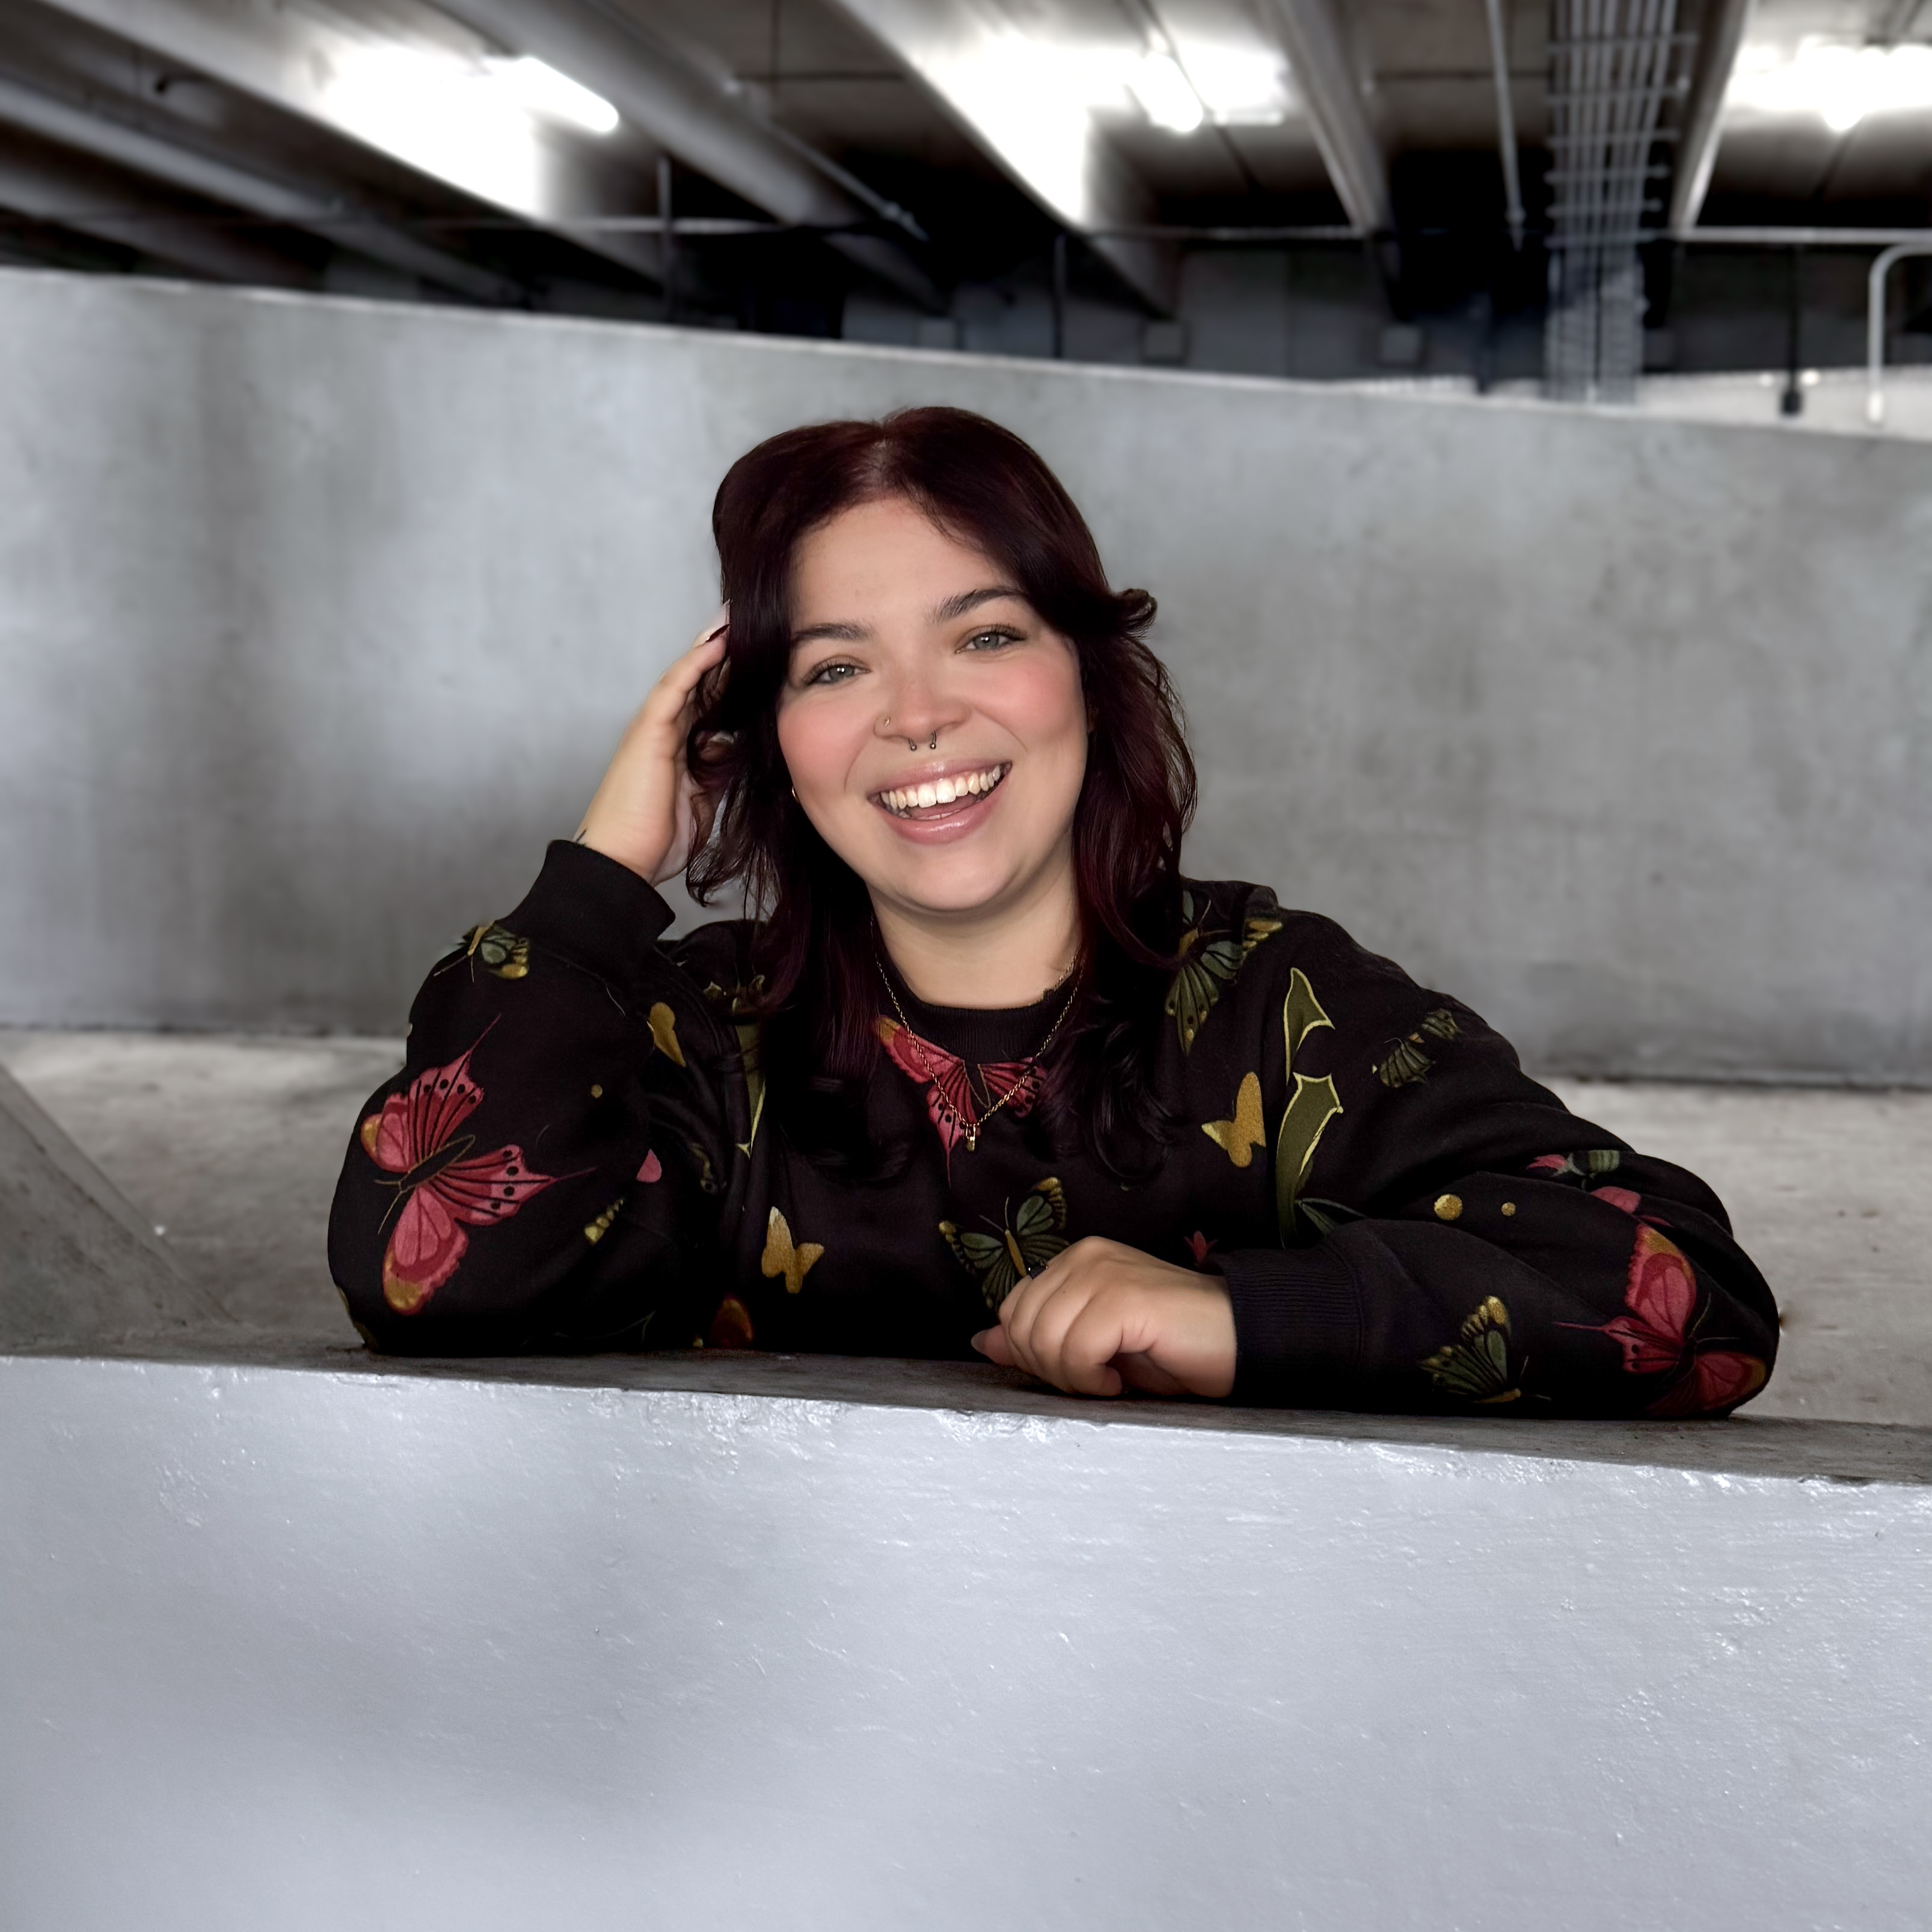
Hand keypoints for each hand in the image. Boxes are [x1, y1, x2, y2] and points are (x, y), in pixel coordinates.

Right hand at [576, 610, 728, 884]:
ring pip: (687, 675)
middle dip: (725, 653)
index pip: (709, 701)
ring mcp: (654, 727)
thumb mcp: (703, 798)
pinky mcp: (648, 731)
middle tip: (751, 620)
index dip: (732, 677)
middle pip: (700, 681)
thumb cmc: (657, 837)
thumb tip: (737, 746)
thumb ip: (718, 769)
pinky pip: (674, 689)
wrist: (624, 862)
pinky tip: (718, 644)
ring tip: (736, 616)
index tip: (762, 656)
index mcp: (678, 745)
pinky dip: (695, 664)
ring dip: (712, 645)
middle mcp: (665, 730)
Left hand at [970, 1238, 1236, 1399]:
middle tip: (1094, 1379)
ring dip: (1071, 1378)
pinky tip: (1118, 1380)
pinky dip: (1090, 1378)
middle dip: (1049, 1369)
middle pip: (1021, 1327)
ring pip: (1043, 1339)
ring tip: (1109, 1379)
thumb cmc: (1168, 1349)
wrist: (1238, 1341)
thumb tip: (983, 1341)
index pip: (1012, 1311)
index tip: (1076, 1372)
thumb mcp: (1092, 1347)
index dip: (1033, 1356)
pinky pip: (1075, 1349)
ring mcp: (1104, 1272)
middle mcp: (1084, 1257)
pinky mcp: (1124, 1297)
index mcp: (1073, 1261)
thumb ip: (1040, 1339)